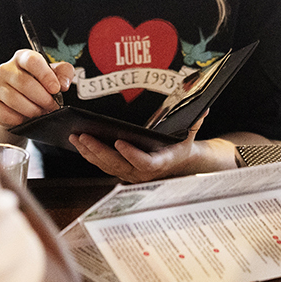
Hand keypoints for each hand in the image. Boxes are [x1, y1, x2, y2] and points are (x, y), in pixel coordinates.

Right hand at [0, 50, 74, 128]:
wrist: (16, 106)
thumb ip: (63, 73)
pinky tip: (25, 119)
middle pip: (24, 82)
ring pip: (14, 99)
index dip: (46, 75)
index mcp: (22, 57)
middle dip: (42, 98)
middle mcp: (5, 68)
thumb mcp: (53, 76)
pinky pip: (3, 113)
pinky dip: (17, 119)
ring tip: (40, 113)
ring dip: (32, 110)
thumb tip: (63, 83)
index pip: (32, 60)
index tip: (56, 89)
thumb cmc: (36, 87)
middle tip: (51, 107)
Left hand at [69, 111, 235, 182]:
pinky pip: (104, 165)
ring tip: (76, 137)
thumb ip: (196, 122)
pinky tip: (79, 143)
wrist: (179, 160)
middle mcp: (144, 171)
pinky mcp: (122, 170)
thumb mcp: (191, 132)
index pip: (145, 163)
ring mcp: (132, 173)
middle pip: (118, 165)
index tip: (120, 142)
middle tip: (84, 136)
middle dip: (99, 151)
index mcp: (161, 161)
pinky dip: (90, 155)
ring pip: (107, 166)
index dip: (132, 155)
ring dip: (90, 152)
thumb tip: (204, 108)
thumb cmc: (182, 143)